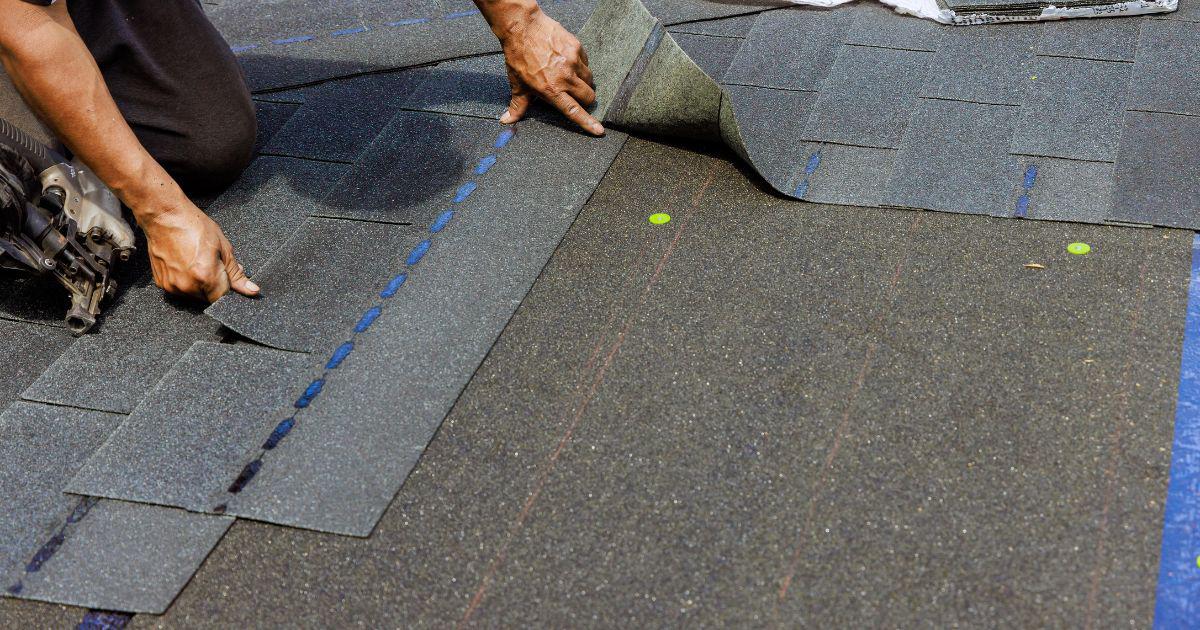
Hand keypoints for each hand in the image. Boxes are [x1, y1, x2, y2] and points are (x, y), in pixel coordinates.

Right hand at [140, 200, 258, 302]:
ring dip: (200, 284)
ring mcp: (171, 286)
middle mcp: (186, 286)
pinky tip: (185, 263)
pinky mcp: (161, 283)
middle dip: (215, 285)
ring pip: (194, 295)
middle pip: (209, 298)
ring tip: (198, 261)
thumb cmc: (194, 226)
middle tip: (213, 264)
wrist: (165, 216)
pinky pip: (180, 289)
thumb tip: (252, 290)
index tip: (227, 275)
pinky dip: (186, 281)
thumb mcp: (224, 248)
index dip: (228, 286)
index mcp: (205, 277)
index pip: (224, 297)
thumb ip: (236, 274)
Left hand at [495, 9, 603, 135]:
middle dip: (586, 100)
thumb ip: (517, 105)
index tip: (600, 131)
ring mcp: (573, 62)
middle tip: (576, 95)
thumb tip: (506, 120)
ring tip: (569, 76)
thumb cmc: (518, 57)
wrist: (522, 28)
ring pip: (590, 79)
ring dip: (584, 82)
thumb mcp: (517, 84)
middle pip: (588, 96)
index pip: (574, 111)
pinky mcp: (577, 48)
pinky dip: (580, 65)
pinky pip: (586, 62)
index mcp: (551, 90)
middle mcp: (565, 78)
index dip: (588, 122)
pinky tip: (567, 61)